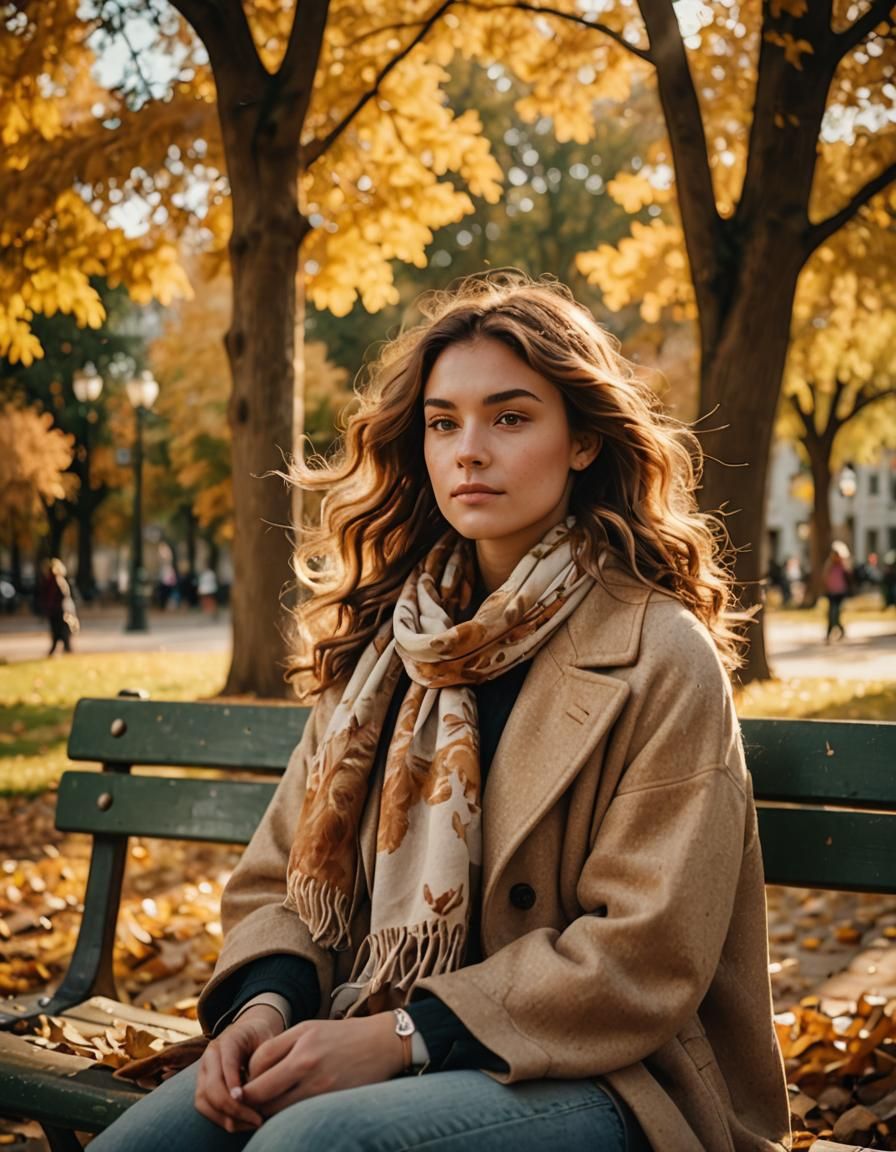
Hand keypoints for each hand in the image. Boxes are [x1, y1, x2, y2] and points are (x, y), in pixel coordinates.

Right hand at [194, 1004, 285, 1132]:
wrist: (250, 1031)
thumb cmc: (263, 1038)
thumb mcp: (269, 1041)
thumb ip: (264, 1062)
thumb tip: (259, 1090)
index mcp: (228, 1041)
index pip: (226, 1063)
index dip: (233, 1083)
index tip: (245, 1099)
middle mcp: (210, 1056)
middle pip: (210, 1087)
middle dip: (232, 1108)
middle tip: (257, 1119)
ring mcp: (203, 1072)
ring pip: (203, 1100)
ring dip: (225, 1118)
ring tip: (250, 1124)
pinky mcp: (202, 1086)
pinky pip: (204, 1107)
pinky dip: (220, 1119)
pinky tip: (241, 1123)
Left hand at [240, 1013, 404, 1116]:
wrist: (383, 1044)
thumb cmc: (343, 1035)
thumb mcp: (310, 1029)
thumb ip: (281, 1047)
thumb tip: (253, 1072)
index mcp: (302, 1039)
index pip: (257, 1063)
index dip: (247, 1076)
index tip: (247, 1081)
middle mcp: (308, 1062)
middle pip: (261, 1092)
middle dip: (251, 1100)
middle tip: (250, 1101)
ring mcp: (320, 1086)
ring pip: (276, 1110)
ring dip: (267, 1112)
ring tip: (269, 1106)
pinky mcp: (330, 1103)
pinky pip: (296, 1116)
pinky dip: (287, 1117)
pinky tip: (289, 1110)